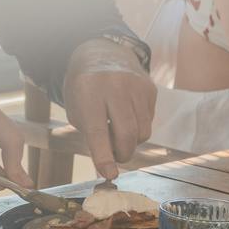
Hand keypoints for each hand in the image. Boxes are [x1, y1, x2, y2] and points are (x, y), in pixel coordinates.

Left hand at [64, 37, 155, 177]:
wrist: (101, 55)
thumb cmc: (85, 90)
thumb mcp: (78, 110)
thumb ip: (92, 136)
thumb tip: (109, 168)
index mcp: (89, 92)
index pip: (98, 131)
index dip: (104, 156)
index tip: (109, 174)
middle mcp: (115, 87)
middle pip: (127, 134)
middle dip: (122, 154)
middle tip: (115, 159)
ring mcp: (136, 86)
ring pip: (142, 132)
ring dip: (131, 142)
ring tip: (118, 133)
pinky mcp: (150, 89)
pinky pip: (149, 121)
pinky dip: (138, 127)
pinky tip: (127, 116)